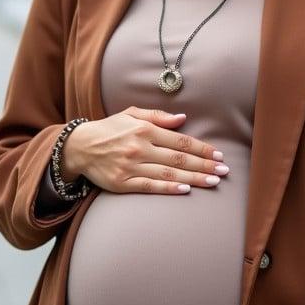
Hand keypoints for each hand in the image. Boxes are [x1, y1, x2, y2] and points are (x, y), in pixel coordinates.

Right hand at [61, 107, 228, 193]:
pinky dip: (169, 188)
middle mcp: (140, 147)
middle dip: (204, 165)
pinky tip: (186, 190)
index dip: (202, 149)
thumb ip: (158, 116)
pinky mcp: (122, 183)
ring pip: (168, 174)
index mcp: (144, 129)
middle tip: (224, 171)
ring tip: (213, 182)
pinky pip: (150, 187)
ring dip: (194, 178)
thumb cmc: (110, 129)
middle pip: (179, 159)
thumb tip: (183, 119)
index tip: (218, 155)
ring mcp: (131, 166)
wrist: (79, 146)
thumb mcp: (132, 114)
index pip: (180, 141)